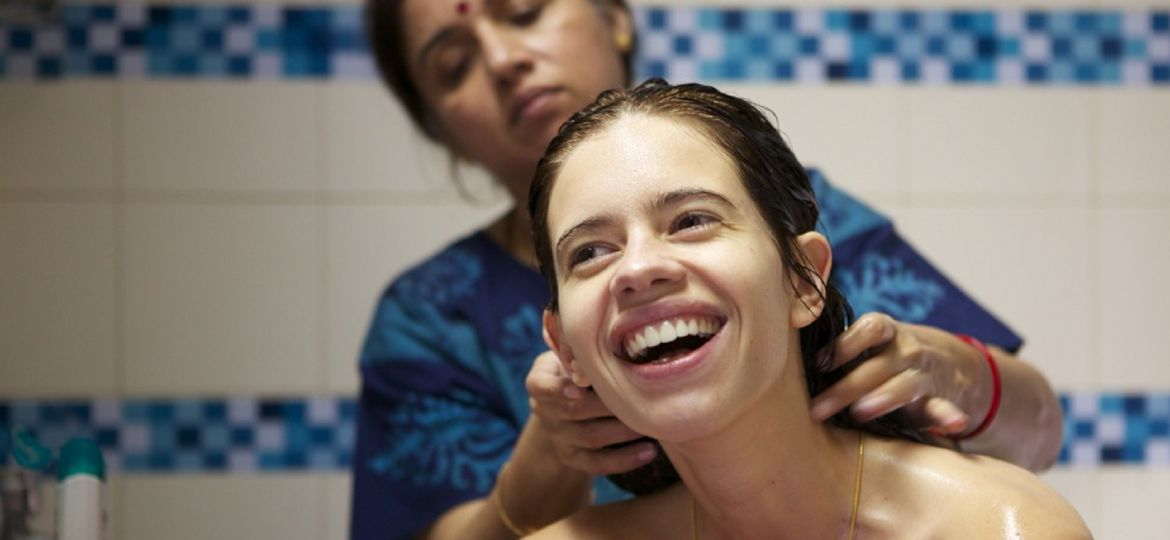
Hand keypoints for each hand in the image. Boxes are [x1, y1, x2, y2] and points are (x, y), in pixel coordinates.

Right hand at [525, 350, 657, 474]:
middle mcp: (544, 411)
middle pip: (573, 412)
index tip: (579, 390)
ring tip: (650, 423)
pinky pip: (596, 464)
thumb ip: (582, 353)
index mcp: (539, 382)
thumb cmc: (575, 368)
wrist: (565, 402)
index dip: (558, 389)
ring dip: (623, 432)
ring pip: (590, 438)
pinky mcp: (572, 458)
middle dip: (607, 407)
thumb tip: (615, 347)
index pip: (540, 386)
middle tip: (638, 399)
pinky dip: (624, 460)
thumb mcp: (569, 355)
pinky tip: (649, 451)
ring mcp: (557, 437)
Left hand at [808, 312, 978, 435]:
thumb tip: (784, 344)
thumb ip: (838, 343)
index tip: (818, 364)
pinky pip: (945, 407)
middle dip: (845, 388)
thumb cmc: (885, 353)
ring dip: (884, 398)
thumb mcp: (869, 340)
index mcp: (885, 330)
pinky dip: (949, 416)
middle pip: (876, 366)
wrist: (946, 361)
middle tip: (816, 410)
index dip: (844, 344)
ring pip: (905, 385)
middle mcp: (905, 349)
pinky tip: (953, 423)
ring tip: (860, 412)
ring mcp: (924, 374)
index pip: (868, 328)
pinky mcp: (940, 400)